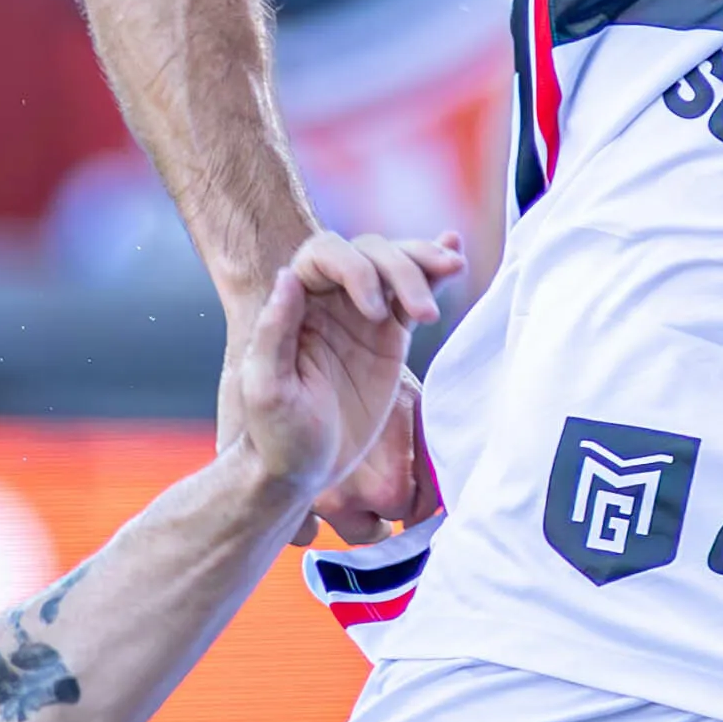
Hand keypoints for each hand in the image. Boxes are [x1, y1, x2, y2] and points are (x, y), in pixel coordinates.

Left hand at [227, 231, 459, 526]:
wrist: (301, 469)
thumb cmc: (275, 433)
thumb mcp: (267, 388)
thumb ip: (274, 332)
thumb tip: (288, 274)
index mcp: (294, 304)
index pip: (326, 254)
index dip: (357, 269)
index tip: (375, 312)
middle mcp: (327, 299)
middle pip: (369, 252)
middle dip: (402, 269)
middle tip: (426, 314)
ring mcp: (361, 315)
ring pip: (395, 265)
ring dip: (424, 261)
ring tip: (454, 269)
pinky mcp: (388, 337)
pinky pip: (411, 296)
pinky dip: (434, 275)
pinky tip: (455, 259)